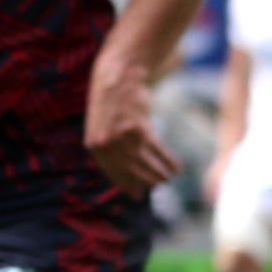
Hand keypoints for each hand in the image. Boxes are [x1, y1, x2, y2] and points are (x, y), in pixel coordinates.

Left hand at [86, 57, 176, 193]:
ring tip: (169, 179)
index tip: (139, 195)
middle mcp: (106, 144)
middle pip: (130, 171)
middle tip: (159, 186)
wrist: (117, 76)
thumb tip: (123, 169)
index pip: (113, 173)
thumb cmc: (111, 102)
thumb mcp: (101, 126)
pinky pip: (157, 151)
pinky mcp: (139, 128)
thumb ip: (108, 148)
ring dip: (160, 173)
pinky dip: (168, 161)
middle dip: (146, 182)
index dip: (128, 185)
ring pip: (145, 163)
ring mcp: (122, 136)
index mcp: (94, 145)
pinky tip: (177, 168)